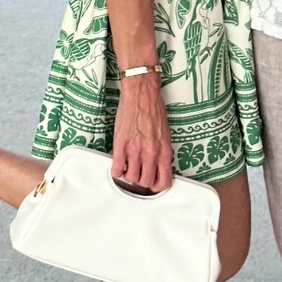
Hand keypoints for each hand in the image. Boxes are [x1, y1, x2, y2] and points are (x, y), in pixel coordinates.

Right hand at [112, 74, 172, 191]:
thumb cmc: (153, 110)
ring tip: (128, 168)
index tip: (153, 184)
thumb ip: (162, 151)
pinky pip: (117, 168)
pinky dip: (116, 171)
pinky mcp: (120, 144)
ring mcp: (135, 150)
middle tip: (138, 175)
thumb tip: (158, 164)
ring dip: (128, 176)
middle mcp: (151, 153)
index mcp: (164, 151)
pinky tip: (118, 166)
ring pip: (131, 178)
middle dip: (141, 181)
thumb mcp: (165, 134)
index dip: (157, 187)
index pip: (163, 181)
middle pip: (145, 182)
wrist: (141, 95)